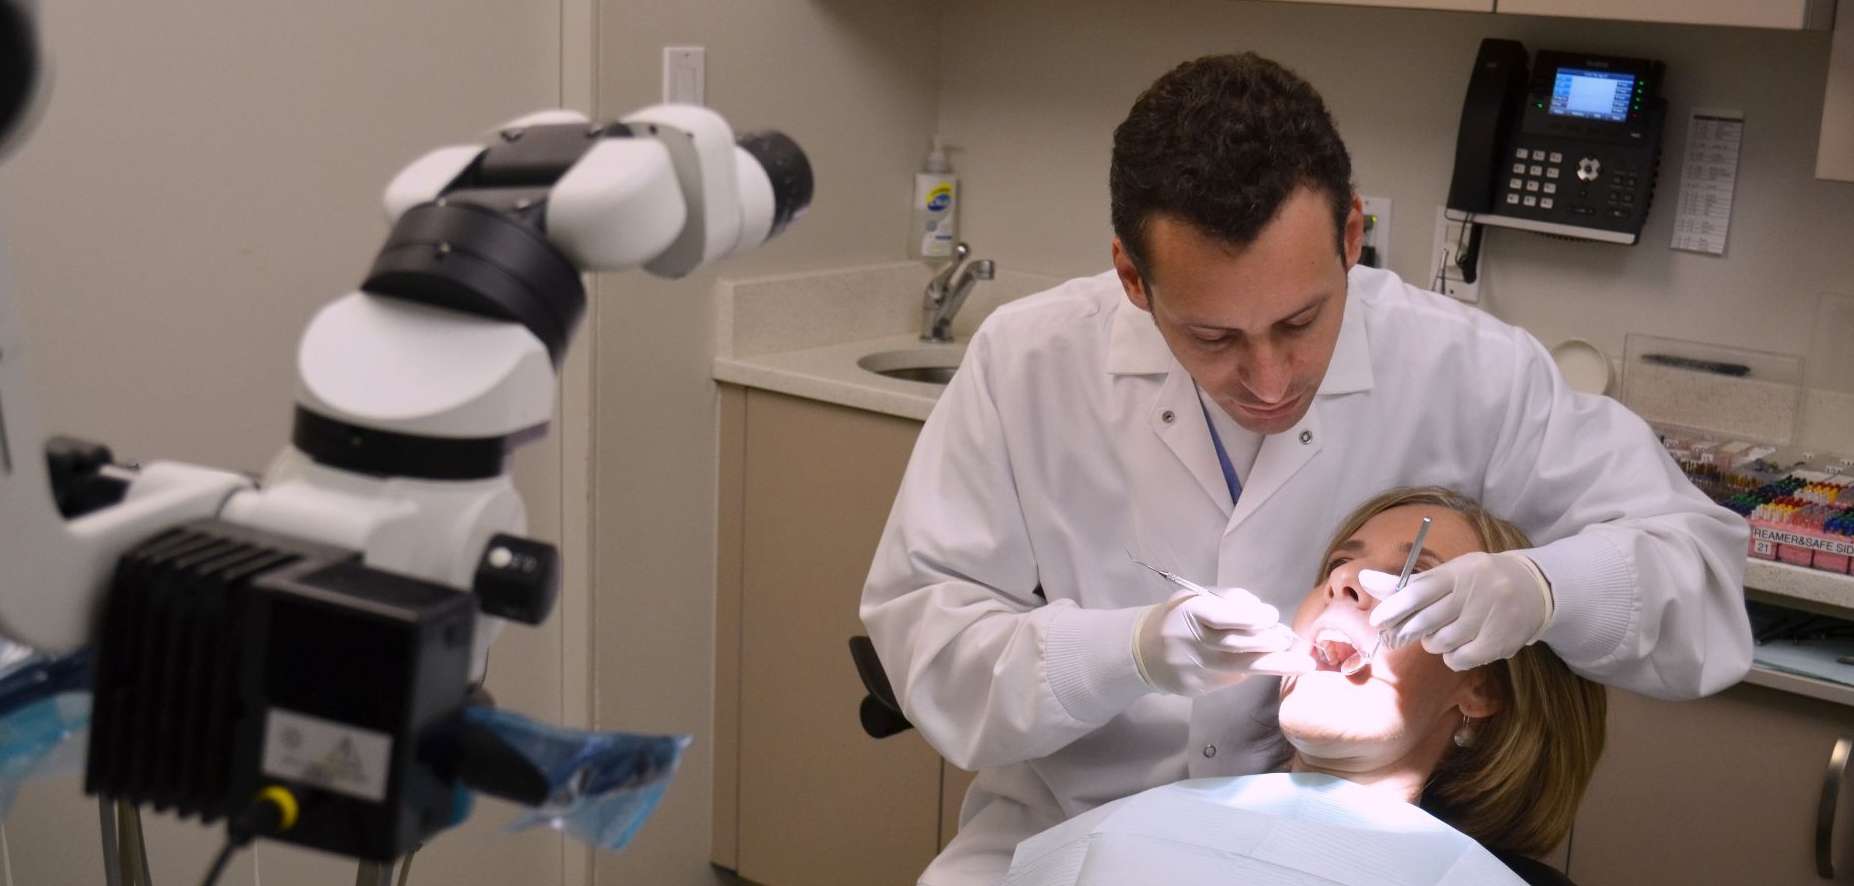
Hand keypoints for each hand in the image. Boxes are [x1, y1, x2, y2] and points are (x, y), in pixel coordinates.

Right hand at [1133, 589, 1312, 696]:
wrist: (1143, 653)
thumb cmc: (1179, 618)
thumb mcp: (1195, 598)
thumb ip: (1228, 601)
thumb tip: (1263, 614)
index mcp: (1188, 613)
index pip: (1222, 616)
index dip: (1251, 616)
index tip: (1271, 614)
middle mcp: (1190, 643)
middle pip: (1236, 644)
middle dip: (1268, 641)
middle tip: (1287, 638)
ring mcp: (1194, 669)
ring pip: (1242, 668)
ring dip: (1275, 664)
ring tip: (1302, 663)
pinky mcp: (1198, 688)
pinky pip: (1231, 679)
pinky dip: (1251, 670)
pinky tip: (1265, 664)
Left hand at [1366, 550, 1552, 670]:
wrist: (1535, 587)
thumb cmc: (1479, 580)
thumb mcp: (1449, 574)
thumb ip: (1408, 583)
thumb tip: (1366, 580)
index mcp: (1457, 573)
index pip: (1417, 591)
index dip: (1393, 608)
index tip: (1376, 621)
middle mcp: (1472, 594)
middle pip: (1426, 621)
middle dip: (1405, 631)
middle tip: (1396, 636)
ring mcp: (1487, 619)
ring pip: (1440, 642)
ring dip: (1432, 642)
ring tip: (1441, 633)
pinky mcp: (1498, 642)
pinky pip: (1459, 659)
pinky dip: (1452, 657)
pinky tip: (1459, 646)